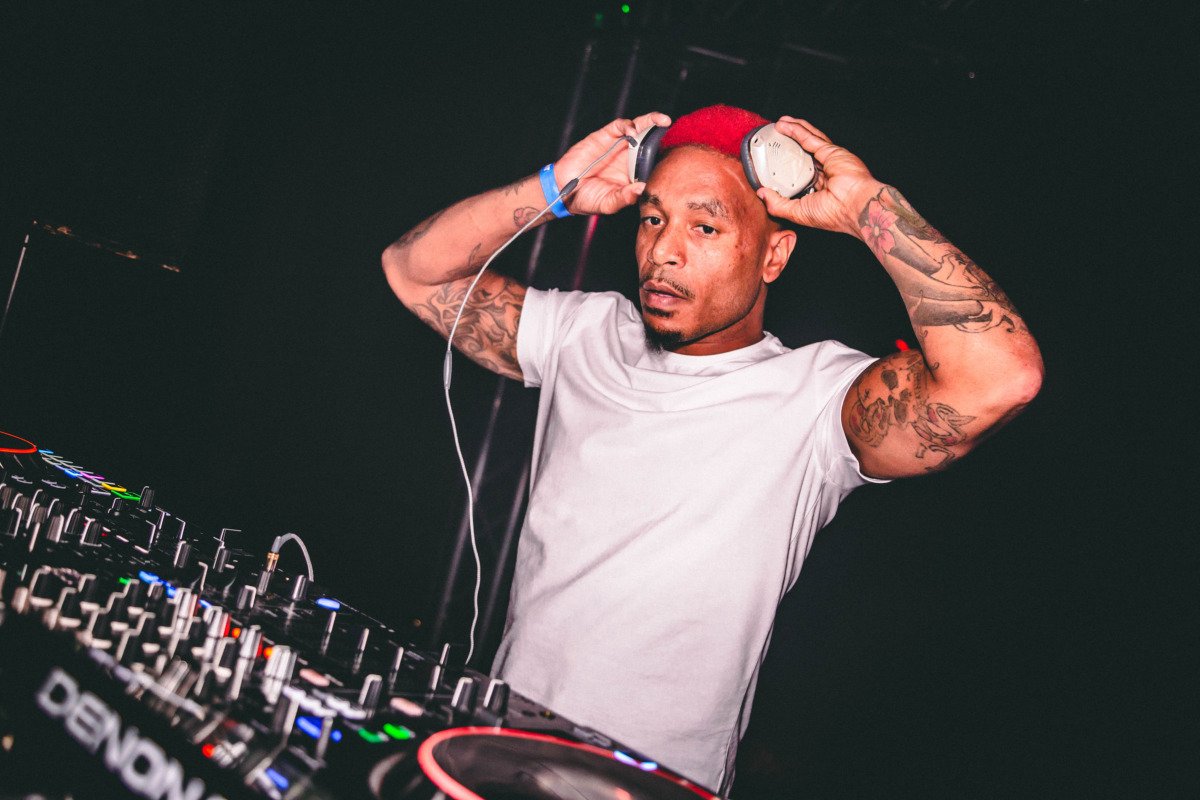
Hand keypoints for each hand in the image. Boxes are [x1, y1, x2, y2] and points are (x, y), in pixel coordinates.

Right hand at [555, 112, 670, 215]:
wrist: (563, 190)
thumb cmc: (588, 199)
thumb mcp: (608, 204)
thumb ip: (624, 197)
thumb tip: (641, 188)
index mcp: (634, 173)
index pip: (654, 160)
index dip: (663, 154)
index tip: (676, 153)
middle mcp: (629, 157)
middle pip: (649, 140)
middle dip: (660, 130)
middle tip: (669, 124)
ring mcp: (618, 146)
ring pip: (638, 128)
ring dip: (650, 121)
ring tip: (660, 120)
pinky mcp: (604, 137)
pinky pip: (619, 126)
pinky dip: (627, 125)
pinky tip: (631, 130)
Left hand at [756, 116, 886, 237]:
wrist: (856, 206)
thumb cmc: (833, 215)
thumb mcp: (797, 213)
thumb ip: (777, 204)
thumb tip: (761, 193)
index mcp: (817, 191)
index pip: (798, 175)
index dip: (785, 167)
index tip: (770, 162)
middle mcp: (823, 174)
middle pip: (802, 154)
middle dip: (789, 144)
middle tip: (774, 137)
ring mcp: (829, 161)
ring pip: (808, 141)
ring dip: (793, 130)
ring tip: (779, 125)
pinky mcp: (831, 151)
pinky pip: (810, 138)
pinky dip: (797, 131)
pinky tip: (785, 126)